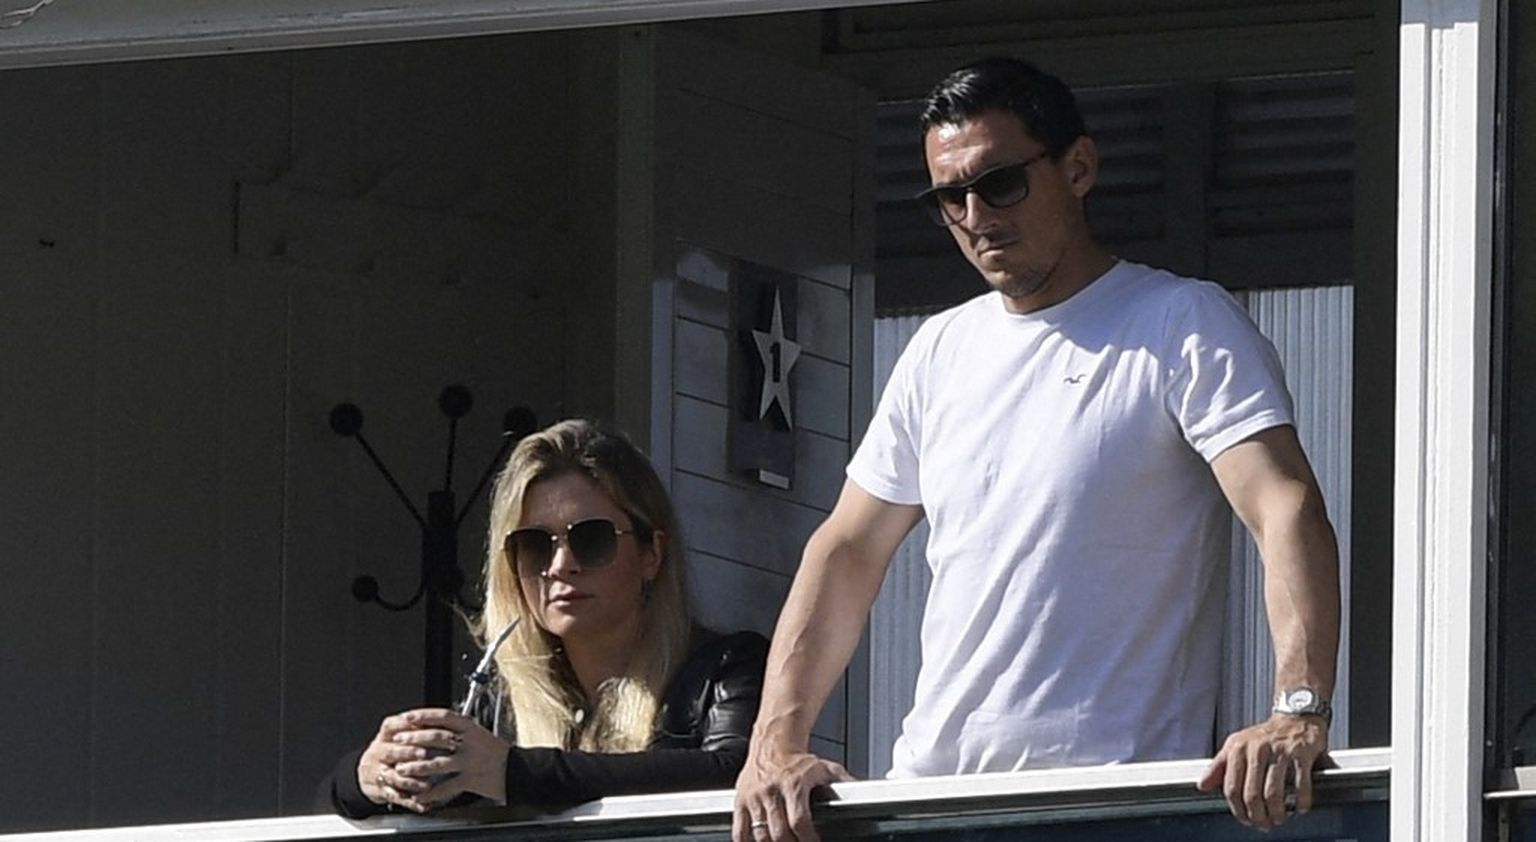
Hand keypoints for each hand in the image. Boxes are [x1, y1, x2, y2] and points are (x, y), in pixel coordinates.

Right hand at [356, 712, 435, 811]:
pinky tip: (422, 804)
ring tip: (425, 784)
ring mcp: (378, 772)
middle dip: (407, 752)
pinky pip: (395, 796)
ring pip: (393, 777)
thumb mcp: (395, 734)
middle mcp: (379, 752)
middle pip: (391, 751)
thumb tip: (439, 718)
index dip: (405, 725)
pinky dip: (410, 801)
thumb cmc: (389, 749)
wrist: (366, 772)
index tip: (420, 725)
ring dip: (410, 781)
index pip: (391, 726)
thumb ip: (413, 726)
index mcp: (384, 736)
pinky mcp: (381, 790)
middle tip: (423, 753)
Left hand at [386, 708, 510, 810]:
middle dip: (414, 740)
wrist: (518, 770)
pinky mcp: (471, 780)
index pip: (443, 716)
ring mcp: (470, 762)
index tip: (407, 717)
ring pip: (437, 763)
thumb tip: (434, 724)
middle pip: (436, 738)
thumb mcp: (480, 734)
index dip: (423, 716)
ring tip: (402, 769)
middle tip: (398, 742)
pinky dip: (431, 793)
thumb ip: (459, 730)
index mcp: (472, 728)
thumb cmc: (497, 752)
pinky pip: (447, 787)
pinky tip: (421, 795)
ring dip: (417, 767)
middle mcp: (470, 743)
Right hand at [732, 742, 853, 841]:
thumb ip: (843, 783)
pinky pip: (739, 831)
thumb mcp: (824, 768)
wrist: (772, 743)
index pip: (799, 822)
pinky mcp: (740, 801)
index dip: (808, 839)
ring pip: (760, 835)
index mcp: (793, 784)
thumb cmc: (797, 760)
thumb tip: (860, 793)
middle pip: (779, 833)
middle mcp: (771, 791)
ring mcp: (754, 798)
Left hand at [1197, 713, 1329, 830]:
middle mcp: (1256, 749)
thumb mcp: (1236, 746)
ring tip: (1279, 819)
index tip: (1245, 819)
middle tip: (1264, 824)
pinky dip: (1301, 801)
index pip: (1231, 787)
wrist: (1295, 717)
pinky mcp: (1301, 754)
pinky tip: (1300, 807)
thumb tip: (1202, 785)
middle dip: (1257, 816)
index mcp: (1237, 748)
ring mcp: (1279, 751)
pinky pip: (1300, 785)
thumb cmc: (1264, 736)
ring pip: (1273, 793)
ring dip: (1277, 813)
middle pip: (1251, 794)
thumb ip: (1219, 766)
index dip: (1238, 809)